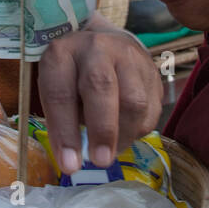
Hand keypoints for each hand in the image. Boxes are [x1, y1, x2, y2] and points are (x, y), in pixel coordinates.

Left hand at [37, 12, 161, 172]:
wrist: (105, 42)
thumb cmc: (73, 75)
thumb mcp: (56, 88)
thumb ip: (62, 119)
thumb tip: (74, 160)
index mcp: (62, 53)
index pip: (60, 93)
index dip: (65, 132)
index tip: (69, 165)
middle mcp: (95, 48)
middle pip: (102, 87)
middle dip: (102, 131)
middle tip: (100, 161)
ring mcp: (128, 56)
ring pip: (134, 100)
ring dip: (124, 135)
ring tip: (112, 152)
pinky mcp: (152, 70)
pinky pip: (151, 108)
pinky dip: (138, 130)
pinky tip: (125, 134)